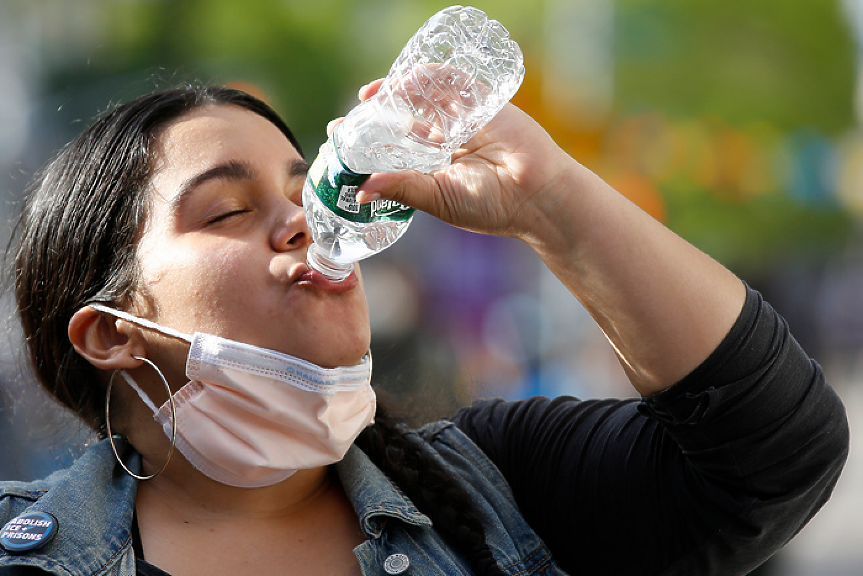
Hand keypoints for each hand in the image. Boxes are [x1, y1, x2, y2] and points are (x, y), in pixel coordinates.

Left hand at [348, 80, 578, 240]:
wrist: (537, 195)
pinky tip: (399, 84)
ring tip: (369, 97)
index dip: (369, 144)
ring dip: (394, 94)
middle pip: (404, 121)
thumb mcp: (437, 198)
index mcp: (437, 168)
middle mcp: (447, 141)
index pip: (395, 150)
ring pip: (423, 99)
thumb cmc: (492, 205)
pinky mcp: (480, 102)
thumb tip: (360, 190)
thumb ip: (401, 189)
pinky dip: (423, 78)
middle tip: (348, 119)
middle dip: (375, 118)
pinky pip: (449, 82)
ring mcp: (464, 120)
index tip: (340, 141)